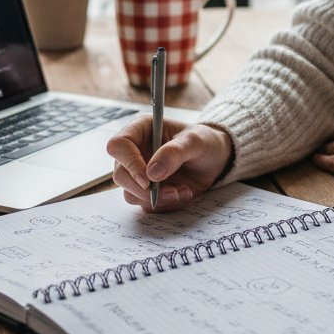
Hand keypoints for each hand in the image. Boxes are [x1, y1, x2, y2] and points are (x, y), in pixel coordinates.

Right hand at [107, 117, 232, 211]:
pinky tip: (182, 193)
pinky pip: (145, 204)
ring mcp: (138, 172)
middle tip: (172, 191)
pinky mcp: (146, 190)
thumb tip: (151, 173)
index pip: (118, 145)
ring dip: (158, 198)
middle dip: (144, 189)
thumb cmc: (204, 142)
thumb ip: (174, 153)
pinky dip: (164, 204)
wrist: (214, 159)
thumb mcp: (195, 141)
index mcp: (141, 129)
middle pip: (120, 175)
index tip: (148, 179)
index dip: (129, 163)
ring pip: (131, 193)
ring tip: (183, 190)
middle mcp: (134, 151)